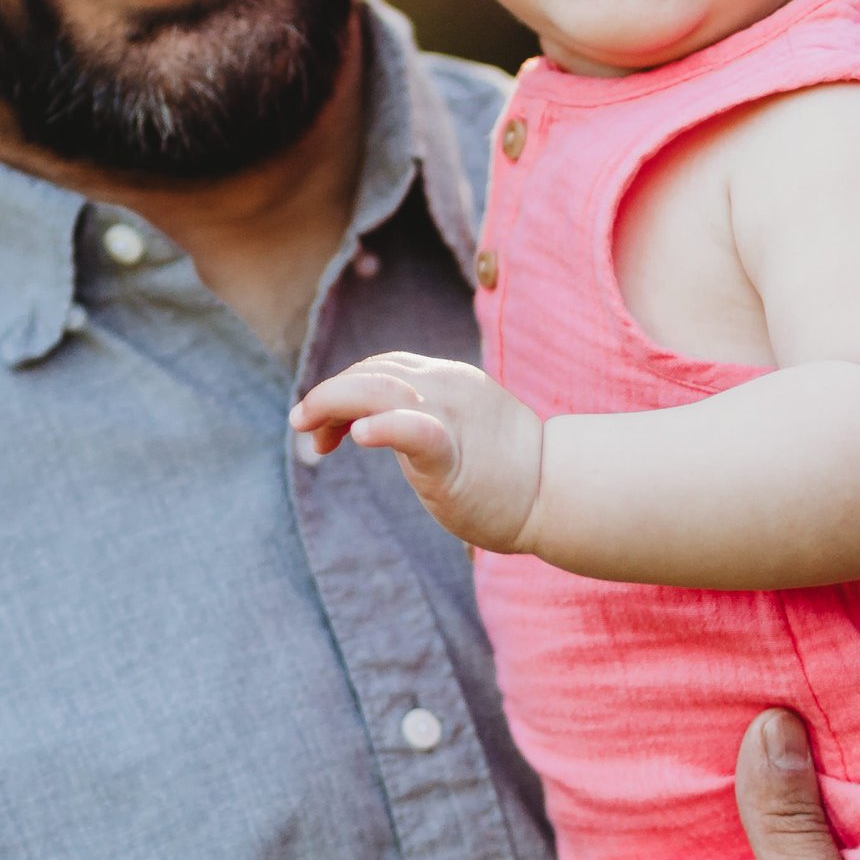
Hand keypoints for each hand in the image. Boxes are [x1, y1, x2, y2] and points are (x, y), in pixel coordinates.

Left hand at [289, 351, 547, 552]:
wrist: (557, 493)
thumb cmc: (505, 470)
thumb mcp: (458, 425)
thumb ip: (418, 414)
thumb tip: (370, 421)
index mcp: (446, 378)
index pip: (381, 366)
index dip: (342, 389)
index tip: (322, 427)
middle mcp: (445, 386)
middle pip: (371, 372)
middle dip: (327, 397)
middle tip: (302, 428)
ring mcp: (451, 417)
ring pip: (378, 390)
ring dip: (333, 404)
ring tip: (310, 429)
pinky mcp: (454, 456)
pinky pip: (415, 431)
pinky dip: (384, 427)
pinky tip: (361, 435)